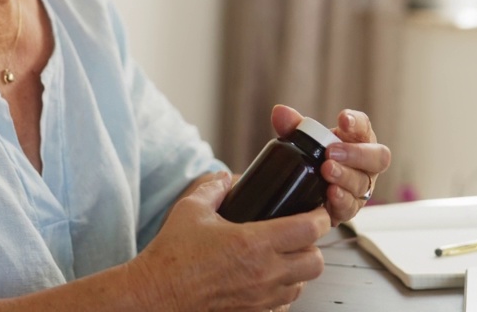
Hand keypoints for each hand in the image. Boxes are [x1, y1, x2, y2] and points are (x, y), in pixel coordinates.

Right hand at [127, 173, 329, 310]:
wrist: (158, 294)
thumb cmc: (171, 257)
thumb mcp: (191, 209)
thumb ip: (213, 188)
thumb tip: (225, 177)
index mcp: (253, 242)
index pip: (309, 229)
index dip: (319, 217)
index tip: (317, 210)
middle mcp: (264, 272)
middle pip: (316, 261)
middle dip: (314, 246)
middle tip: (302, 235)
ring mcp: (260, 297)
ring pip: (303, 285)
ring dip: (300, 270)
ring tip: (285, 257)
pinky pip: (284, 304)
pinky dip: (284, 291)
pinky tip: (268, 279)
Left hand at [271, 105, 390, 226]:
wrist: (305, 192)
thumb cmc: (314, 159)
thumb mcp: (303, 141)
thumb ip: (293, 126)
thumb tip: (280, 112)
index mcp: (357, 142)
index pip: (364, 128)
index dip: (357, 123)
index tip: (342, 119)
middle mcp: (366, 165)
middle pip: (378, 157)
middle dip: (356, 154)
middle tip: (332, 152)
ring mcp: (360, 188)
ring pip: (363, 182)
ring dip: (345, 176)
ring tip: (327, 171)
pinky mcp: (349, 209)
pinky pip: (351, 206)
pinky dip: (342, 199)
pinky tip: (331, 194)